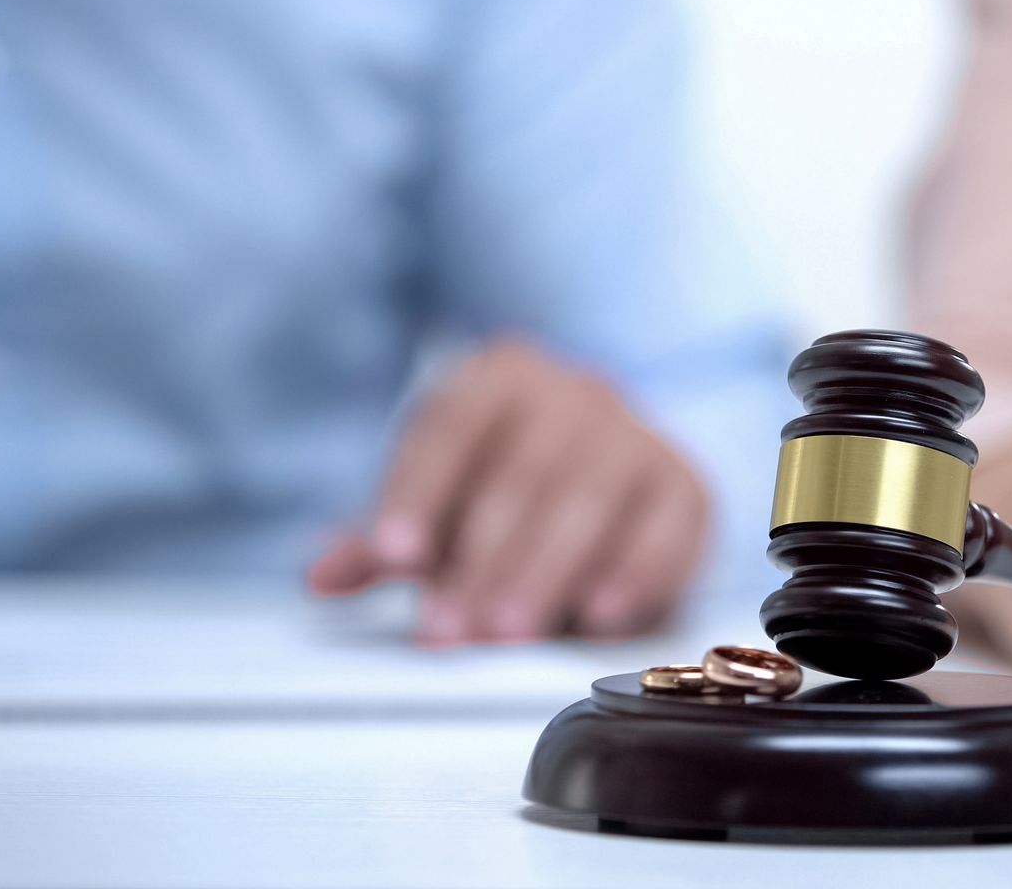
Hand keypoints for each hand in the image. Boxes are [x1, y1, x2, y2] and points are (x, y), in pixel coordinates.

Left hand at [307, 340, 709, 644]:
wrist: (602, 463)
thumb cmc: (502, 487)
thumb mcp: (436, 504)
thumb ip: (383, 541)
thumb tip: (325, 578)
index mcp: (500, 378)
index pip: (452, 427)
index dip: (419, 491)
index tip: (393, 556)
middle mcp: (574, 393)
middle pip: (524, 471)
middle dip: (482, 557)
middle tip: (449, 626)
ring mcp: (637, 435)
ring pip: (591, 498)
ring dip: (545, 572)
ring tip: (506, 634)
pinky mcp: (686, 488)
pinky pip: (666, 529)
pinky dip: (632, 574)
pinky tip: (594, 616)